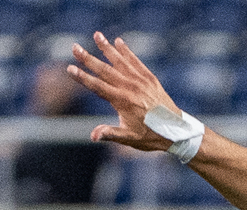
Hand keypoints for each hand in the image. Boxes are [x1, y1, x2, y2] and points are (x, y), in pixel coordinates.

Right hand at [66, 32, 184, 150]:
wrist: (176, 131)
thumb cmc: (150, 136)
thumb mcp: (129, 139)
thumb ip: (110, 134)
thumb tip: (92, 136)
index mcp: (122, 101)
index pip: (97, 86)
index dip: (83, 77)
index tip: (70, 68)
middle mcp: (130, 88)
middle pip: (105, 70)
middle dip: (88, 58)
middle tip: (74, 47)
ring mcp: (141, 81)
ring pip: (121, 61)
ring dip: (107, 48)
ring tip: (97, 35)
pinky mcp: (150, 78)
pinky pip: (136, 62)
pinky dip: (127, 52)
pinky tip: (118, 42)